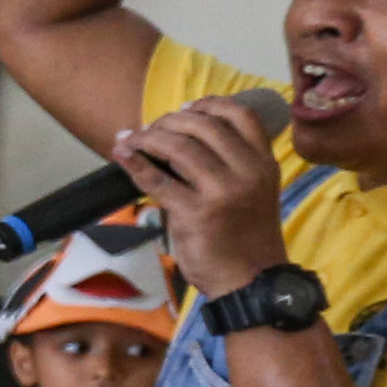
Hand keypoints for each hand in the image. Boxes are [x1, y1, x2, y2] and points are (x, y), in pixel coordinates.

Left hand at [111, 88, 287, 296]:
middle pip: (204, 126)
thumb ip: (224, 166)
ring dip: (150, 138)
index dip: (210, 104)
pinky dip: (135, 162)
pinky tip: (122, 153)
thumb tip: (173, 140)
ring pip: (179, 147)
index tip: (185, 108)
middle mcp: (248, 173)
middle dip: (171, 121)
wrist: (251, 283)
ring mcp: (223, 192)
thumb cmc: (244, 239)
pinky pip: (158, 180)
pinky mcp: (196, 213)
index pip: (242, 115)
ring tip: (133, 140)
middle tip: (151, 129)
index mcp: (264, 164)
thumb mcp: (249, 193)